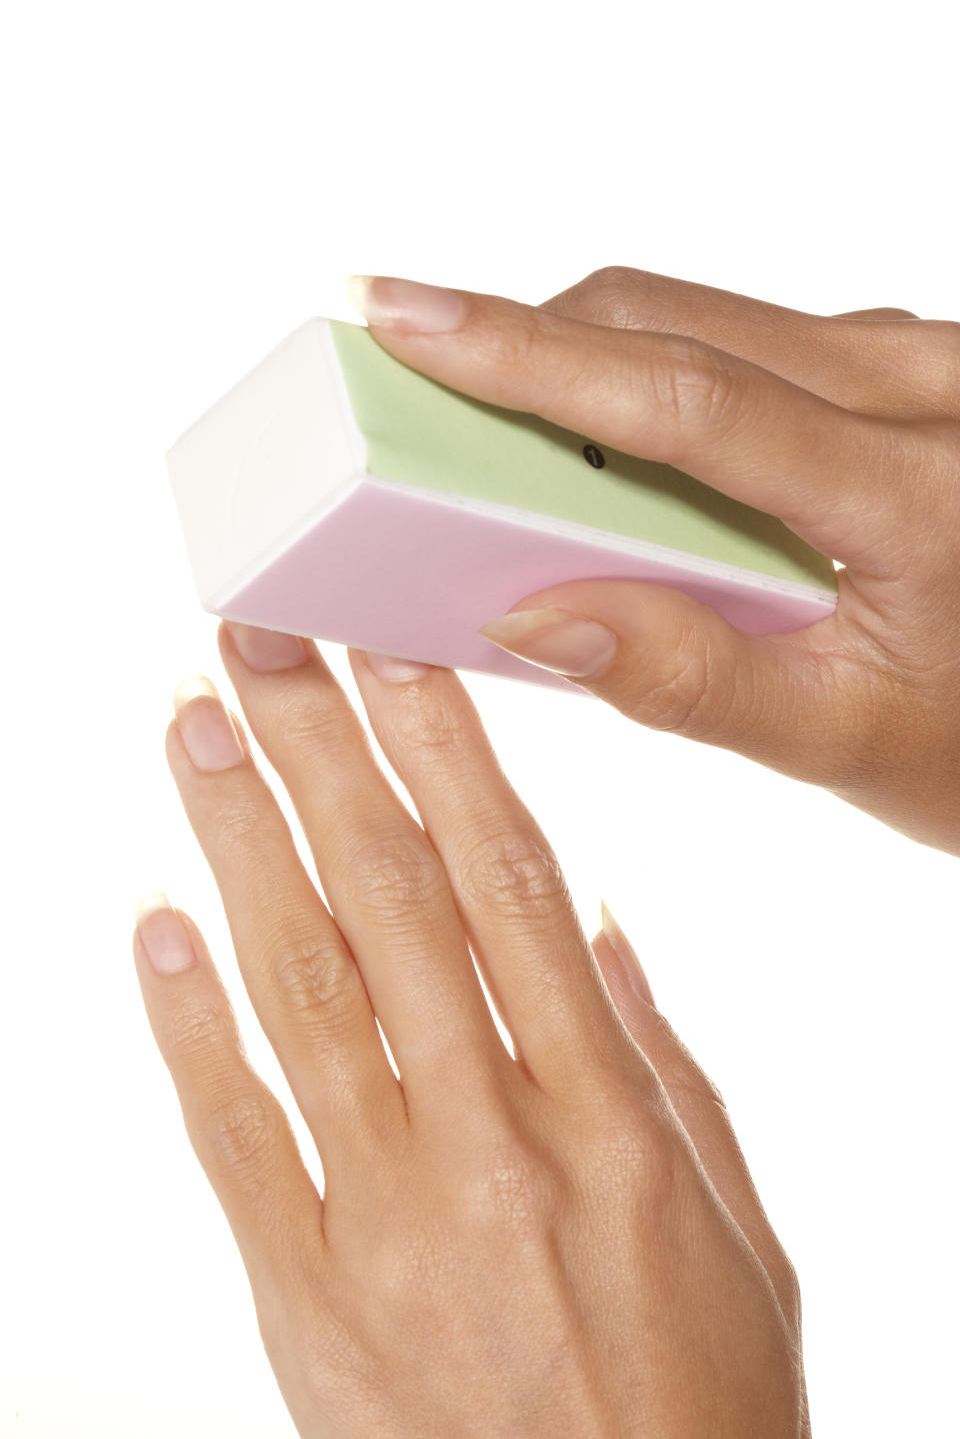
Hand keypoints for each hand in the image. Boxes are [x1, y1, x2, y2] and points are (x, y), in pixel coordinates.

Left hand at [134, 623, 807, 1437]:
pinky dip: (185, 1020)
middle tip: (261, 641)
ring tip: (197, 728)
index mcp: (609, 1120)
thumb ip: (659, 1061)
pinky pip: (231, 1137)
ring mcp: (385, 1223)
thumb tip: (601, 926)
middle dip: (318, 753)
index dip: (445, 755)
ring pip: (299, 990)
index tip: (392, 653)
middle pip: (389, 905)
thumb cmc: (699, 1403)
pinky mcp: (304, 1303)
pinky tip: (154, 920)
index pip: (511, 888)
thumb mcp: (732, 1222)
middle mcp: (492, 1150)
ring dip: (239, 845)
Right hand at [345, 268, 959, 855]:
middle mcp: (919, 386)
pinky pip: (740, 343)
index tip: (400, 317)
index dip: (527, 354)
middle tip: (409, 405)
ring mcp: (910, 362)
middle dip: (525, 352)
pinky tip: (611, 459)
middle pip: (673, 325)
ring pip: (699, 321)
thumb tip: (526, 612)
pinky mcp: (889, 367)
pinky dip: (645, 384)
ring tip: (499, 450)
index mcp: (918, 488)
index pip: (686, 401)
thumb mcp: (840, 741)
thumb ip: (689, 681)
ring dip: (581, 368)